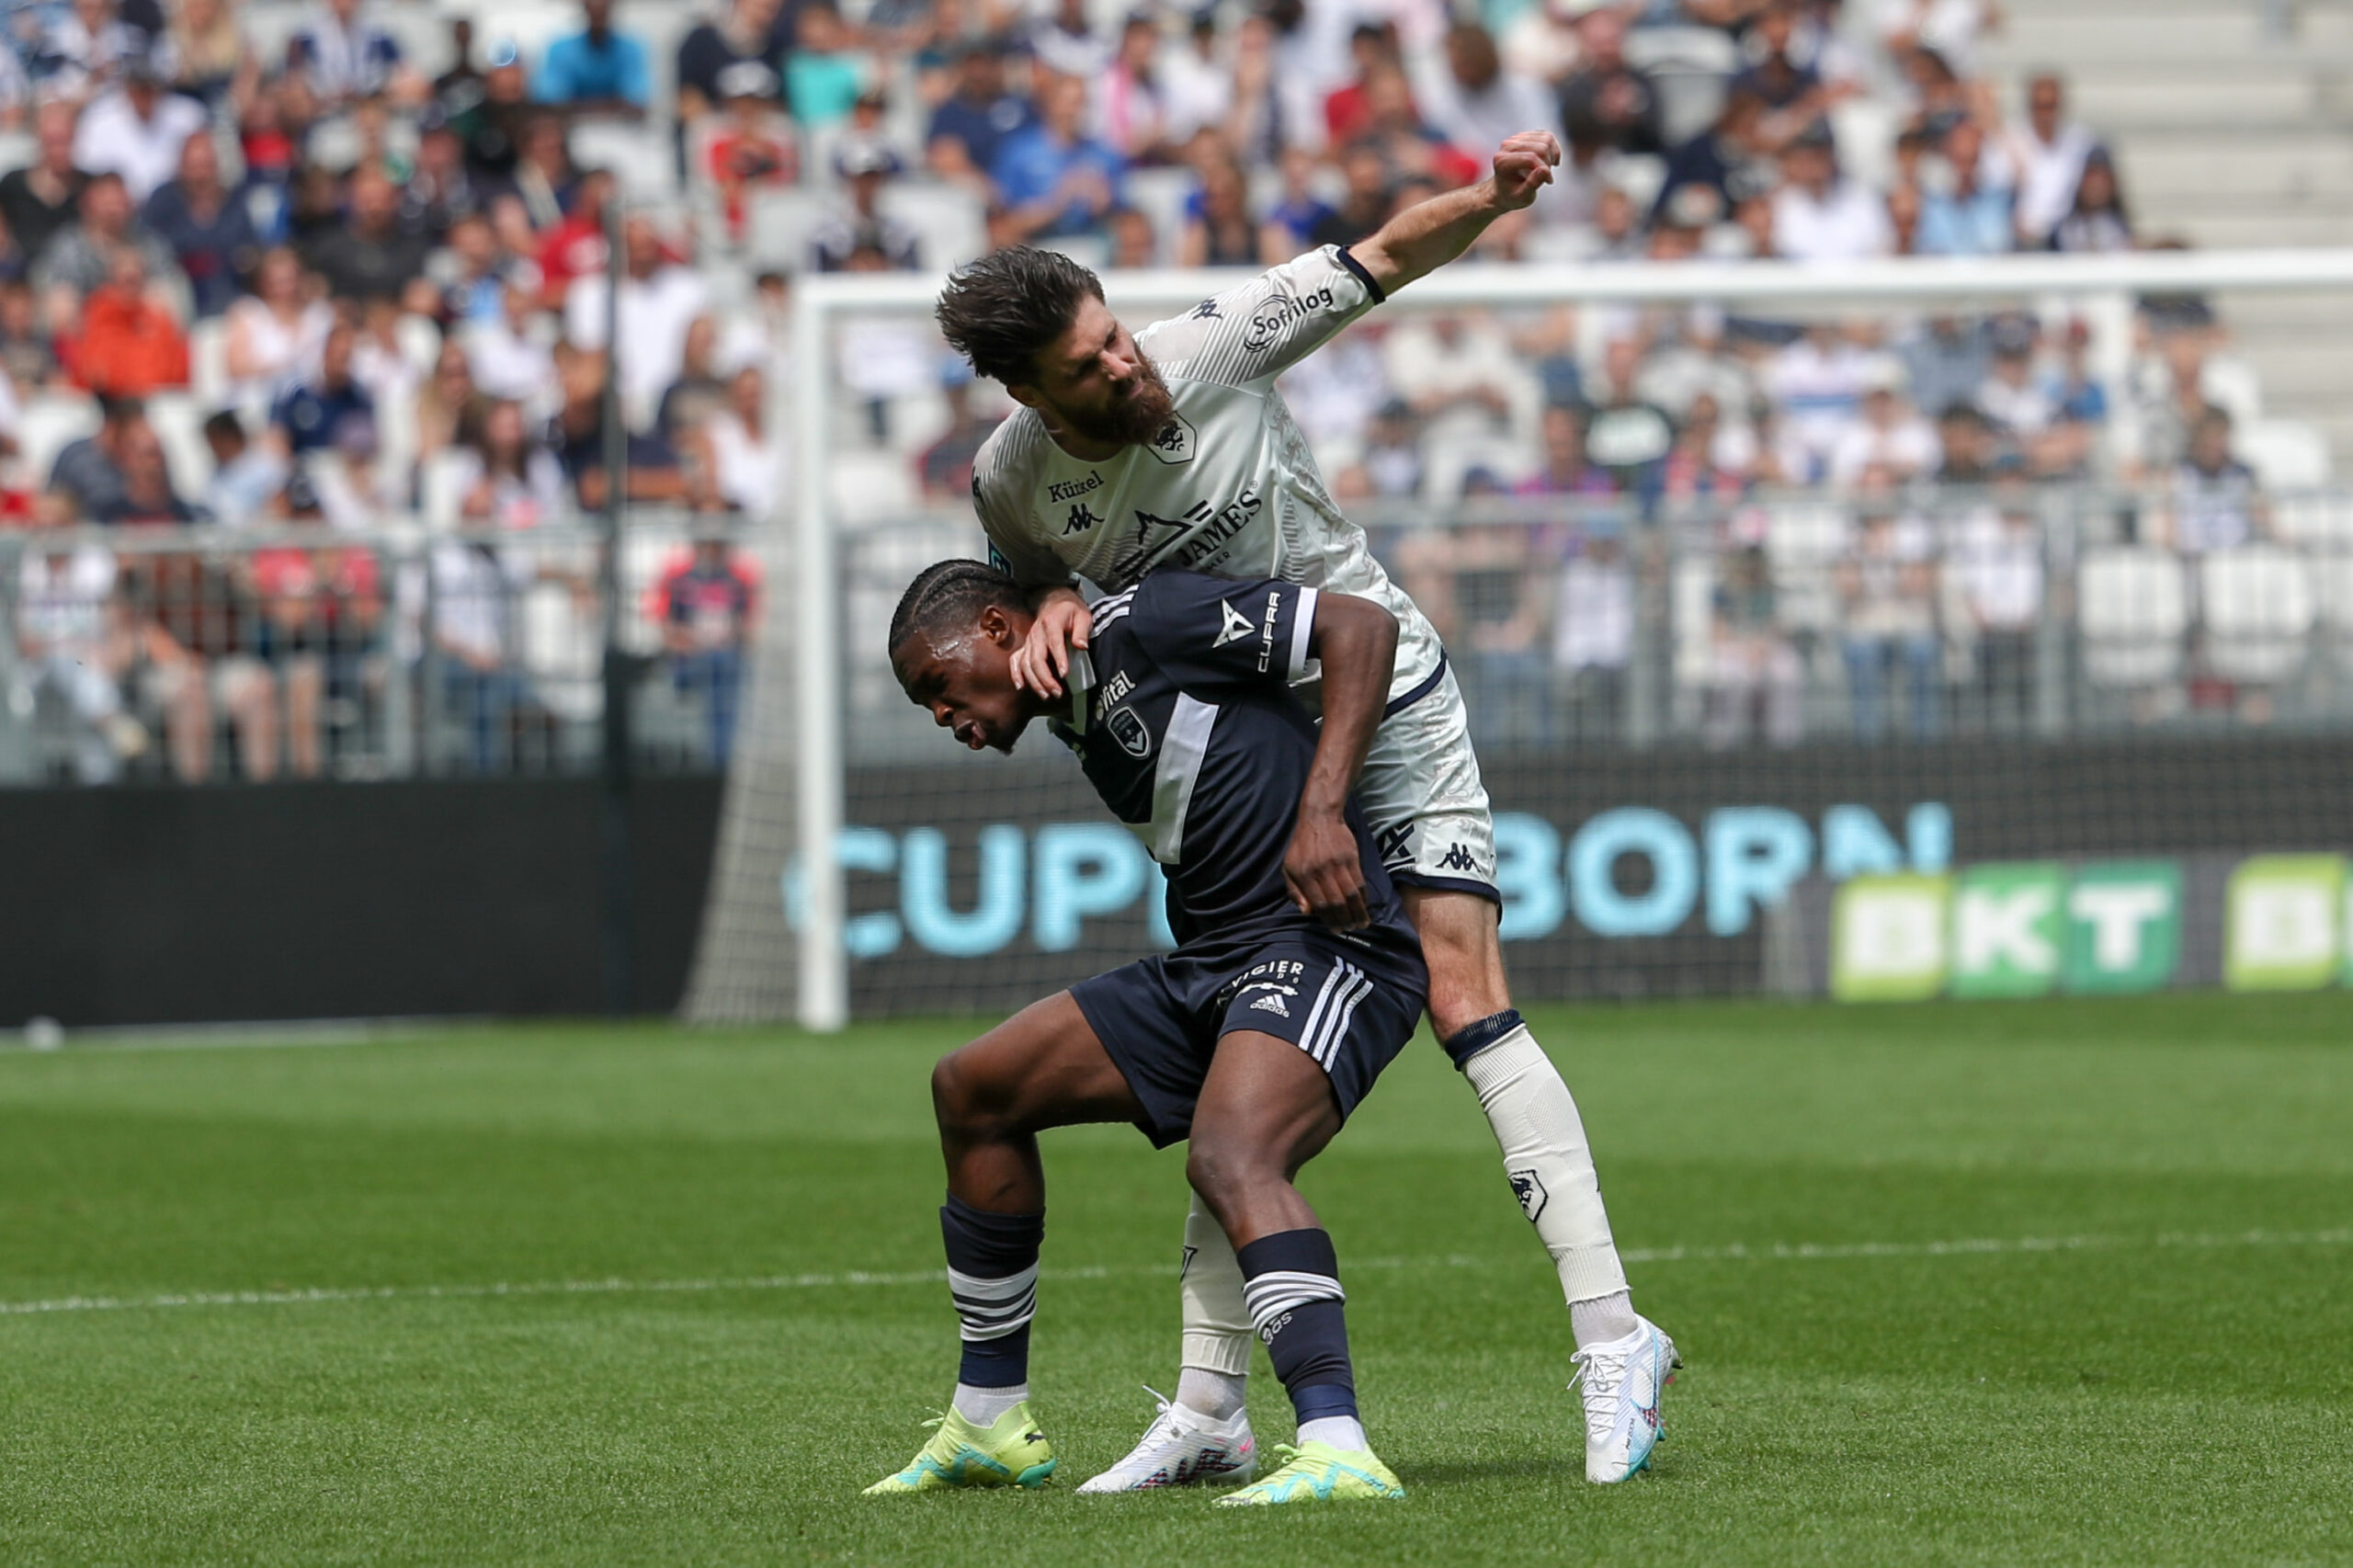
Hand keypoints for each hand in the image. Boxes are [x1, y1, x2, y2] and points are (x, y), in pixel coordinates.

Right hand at [1009, 588, 1090, 697]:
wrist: (1054, 601)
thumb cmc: (1071, 611)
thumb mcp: (1083, 616)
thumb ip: (1082, 631)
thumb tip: (1082, 646)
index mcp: (1051, 623)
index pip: (1054, 643)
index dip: (1059, 659)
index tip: (1065, 674)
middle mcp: (1036, 633)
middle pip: (1037, 658)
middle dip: (1046, 678)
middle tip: (1057, 692)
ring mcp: (1029, 640)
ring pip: (1026, 663)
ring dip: (1035, 681)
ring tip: (1046, 695)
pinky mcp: (1025, 646)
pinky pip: (1015, 660)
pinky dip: (1016, 674)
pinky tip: (1021, 686)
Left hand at [1284, 808, 1370, 930]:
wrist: (1319, 818)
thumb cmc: (1301, 846)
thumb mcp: (1288, 867)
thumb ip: (1294, 891)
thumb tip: (1306, 912)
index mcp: (1304, 875)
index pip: (1320, 903)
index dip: (1329, 919)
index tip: (1335, 929)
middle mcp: (1321, 871)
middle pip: (1337, 902)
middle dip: (1344, 919)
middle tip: (1349, 930)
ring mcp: (1338, 864)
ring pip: (1351, 894)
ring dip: (1357, 912)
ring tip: (1361, 923)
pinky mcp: (1352, 858)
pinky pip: (1359, 882)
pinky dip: (1363, 897)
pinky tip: (1363, 906)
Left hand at [1489, 130, 1559, 212]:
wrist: (1505, 188)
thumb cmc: (1512, 195)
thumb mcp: (1522, 197)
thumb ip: (1532, 184)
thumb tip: (1545, 170)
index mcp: (1502, 161)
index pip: (1531, 158)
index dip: (1545, 170)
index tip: (1548, 181)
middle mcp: (1506, 146)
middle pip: (1541, 148)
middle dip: (1548, 163)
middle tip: (1546, 177)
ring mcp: (1515, 138)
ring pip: (1546, 140)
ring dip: (1551, 156)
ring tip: (1546, 169)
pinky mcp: (1525, 135)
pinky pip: (1547, 136)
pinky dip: (1553, 149)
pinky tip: (1548, 161)